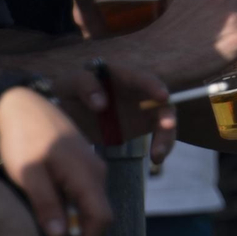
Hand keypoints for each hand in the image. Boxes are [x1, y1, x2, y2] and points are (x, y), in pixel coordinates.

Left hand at [0, 88, 110, 235]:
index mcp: (86, 172)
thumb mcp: (28, 173)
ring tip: (45, 204)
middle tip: (49, 224)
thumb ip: (46, 204)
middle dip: (80, 228)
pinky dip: (73, 201)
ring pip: (94, 202)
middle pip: (101, 212)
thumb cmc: (23, 138)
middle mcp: (97, 169)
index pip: (102, 218)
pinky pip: (88, 190)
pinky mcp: (87, 161)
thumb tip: (59, 235)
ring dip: (75, 214)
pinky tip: (49, 190)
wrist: (23, 106)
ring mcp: (94, 164)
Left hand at [54, 62, 176, 163]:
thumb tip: (102, 103)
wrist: (71, 115)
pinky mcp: (145, 125)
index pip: (138, 77)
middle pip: (160, 98)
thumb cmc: (69, 94)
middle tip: (168, 126)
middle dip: (167, 112)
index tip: (162, 97)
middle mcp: (138, 89)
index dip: (152, 85)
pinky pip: (160, 135)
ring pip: (164, 118)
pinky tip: (156, 160)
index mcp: (119, 75)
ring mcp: (143, 108)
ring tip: (157, 155)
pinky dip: (161, 146)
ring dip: (166, 135)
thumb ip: (84, 86)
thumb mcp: (68, 85)